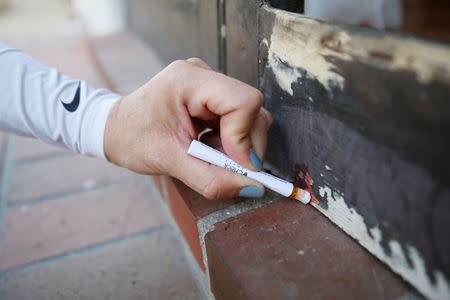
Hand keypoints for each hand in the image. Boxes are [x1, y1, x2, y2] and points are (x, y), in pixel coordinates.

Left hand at [104, 58, 272, 199]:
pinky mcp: (211, 93)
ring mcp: (208, 81)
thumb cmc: (132, 140)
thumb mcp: (169, 163)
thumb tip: (254, 188)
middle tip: (223, 167)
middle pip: (251, 109)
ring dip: (237, 145)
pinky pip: (239, 118)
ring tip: (208, 154)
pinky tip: (208, 146)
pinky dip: (231, 141)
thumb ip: (212, 179)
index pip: (243, 102)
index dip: (245, 138)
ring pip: (249, 116)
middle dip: (244, 146)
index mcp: (187, 81)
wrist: (115, 128)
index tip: (236, 166)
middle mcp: (202, 74)